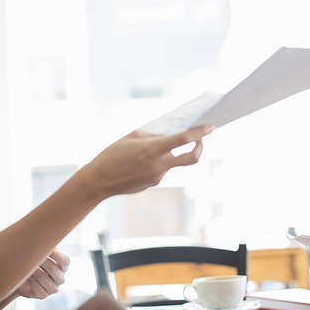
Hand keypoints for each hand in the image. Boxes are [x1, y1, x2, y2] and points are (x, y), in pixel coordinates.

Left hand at [16, 249, 69, 298]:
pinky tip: (27, 276)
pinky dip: (31, 280)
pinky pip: (38, 288)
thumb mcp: (40, 253)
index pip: (65, 261)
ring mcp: (53, 288)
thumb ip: (45, 247)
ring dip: (34, 271)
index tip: (47, 249)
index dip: (56, 255)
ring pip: (45, 279)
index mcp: (62, 267)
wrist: (19, 278)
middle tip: (32, 256)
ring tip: (28, 266)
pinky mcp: (43, 295)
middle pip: (54, 269)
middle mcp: (60, 279)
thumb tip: (44, 239)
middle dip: (42, 262)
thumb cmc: (32, 262)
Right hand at [83, 125, 212, 199]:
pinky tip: (139, 162)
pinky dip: (157, 163)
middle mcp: (159, 165)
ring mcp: (157, 177)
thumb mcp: (131, 137)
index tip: (210, 126)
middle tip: (200, 140)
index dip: (200, 132)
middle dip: (200, 147)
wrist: (99, 181)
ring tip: (148, 150)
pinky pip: (161, 170)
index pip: (184, 140)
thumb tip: (169, 134)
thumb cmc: (112, 155)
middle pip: (191, 158)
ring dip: (168, 154)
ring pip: (172, 162)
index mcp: (152, 149)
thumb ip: (153, 135)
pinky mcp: (152, 183)